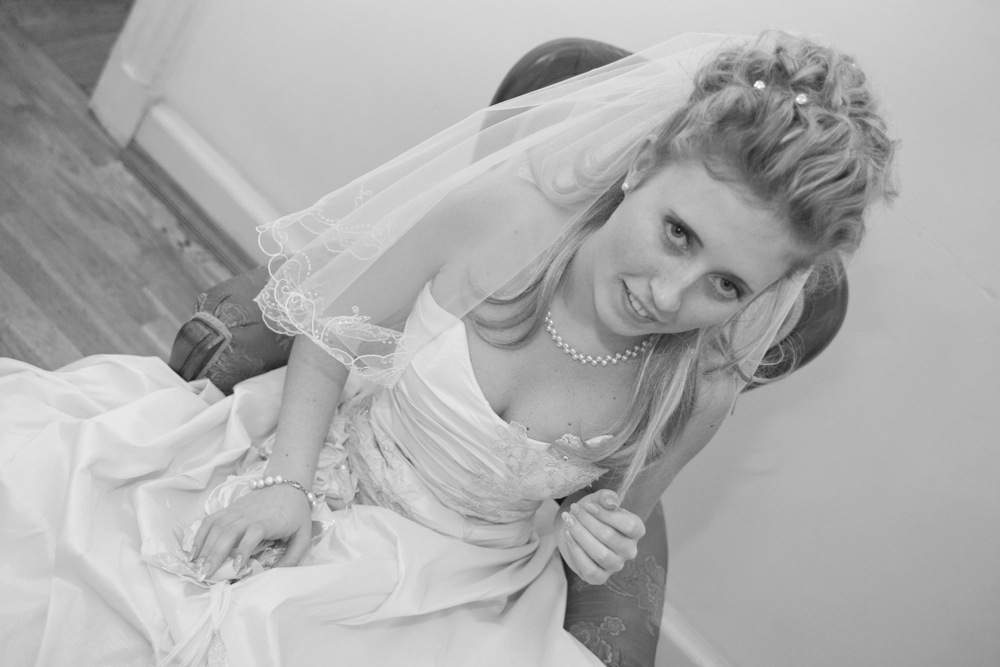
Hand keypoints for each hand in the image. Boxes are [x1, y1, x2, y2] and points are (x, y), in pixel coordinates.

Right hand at [190, 481, 312, 579]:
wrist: (288, 484)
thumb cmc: (296, 513)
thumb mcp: (303, 535)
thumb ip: (293, 557)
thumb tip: (274, 575)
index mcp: (268, 521)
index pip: (253, 533)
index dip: (244, 549)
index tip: (237, 568)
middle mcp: (249, 515)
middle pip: (228, 532)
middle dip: (215, 554)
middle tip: (205, 574)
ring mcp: (237, 510)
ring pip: (216, 526)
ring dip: (204, 546)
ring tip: (196, 567)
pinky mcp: (229, 509)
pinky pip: (211, 520)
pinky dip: (200, 535)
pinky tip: (194, 552)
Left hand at [557, 490, 644, 585]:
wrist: (577, 527)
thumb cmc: (592, 512)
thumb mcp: (598, 500)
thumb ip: (606, 497)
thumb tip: (611, 502)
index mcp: (636, 530)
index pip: (629, 525)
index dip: (607, 515)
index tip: (588, 506)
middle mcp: (630, 550)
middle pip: (610, 537)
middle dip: (588, 522)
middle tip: (573, 510)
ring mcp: (616, 565)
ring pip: (600, 554)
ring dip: (581, 535)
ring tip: (568, 521)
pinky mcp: (600, 577)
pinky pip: (590, 569)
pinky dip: (577, 552)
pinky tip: (568, 537)